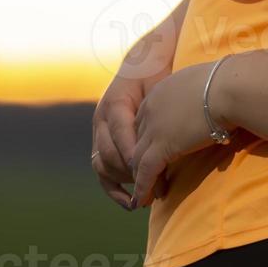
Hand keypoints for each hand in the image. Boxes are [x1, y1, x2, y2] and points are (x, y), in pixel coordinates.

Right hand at [92, 72, 146, 210]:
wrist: (142, 62)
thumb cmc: (156, 75)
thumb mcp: (158, 87)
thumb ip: (158, 111)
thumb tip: (168, 137)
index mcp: (114, 104)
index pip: (122, 137)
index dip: (135, 157)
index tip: (153, 174)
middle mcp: (101, 120)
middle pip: (110, 154)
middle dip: (132, 174)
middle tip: (157, 188)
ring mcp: (98, 132)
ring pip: (103, 165)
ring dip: (124, 182)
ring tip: (148, 196)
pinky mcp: (101, 142)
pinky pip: (102, 170)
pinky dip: (114, 189)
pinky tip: (130, 203)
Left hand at [130, 62, 225, 208]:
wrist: (229, 88)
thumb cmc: (229, 85)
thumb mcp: (205, 86)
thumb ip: (200, 98)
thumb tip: (213, 105)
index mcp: (160, 92)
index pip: (146, 121)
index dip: (149, 140)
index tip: (155, 154)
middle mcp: (151, 108)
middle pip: (138, 140)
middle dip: (140, 161)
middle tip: (147, 178)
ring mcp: (154, 127)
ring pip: (138, 159)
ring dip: (141, 180)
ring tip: (145, 197)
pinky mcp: (162, 145)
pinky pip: (146, 171)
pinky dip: (143, 188)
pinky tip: (142, 200)